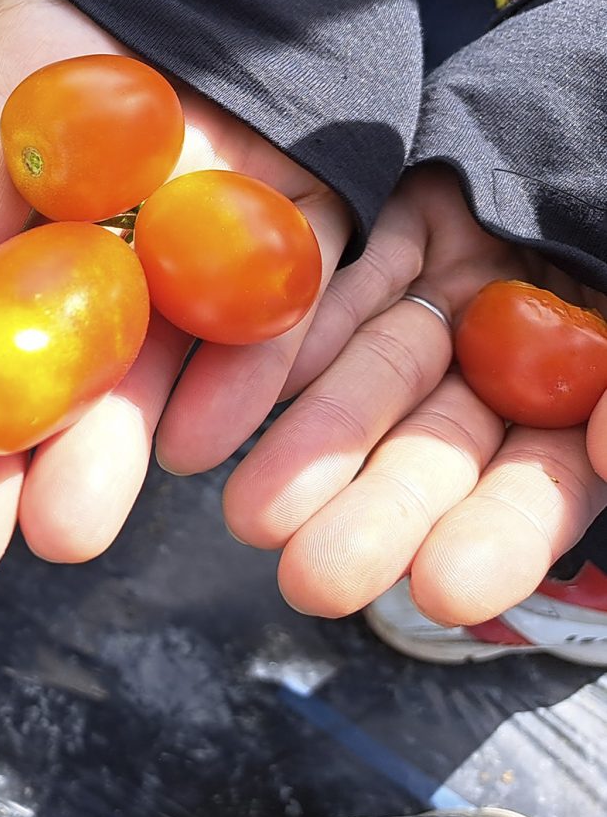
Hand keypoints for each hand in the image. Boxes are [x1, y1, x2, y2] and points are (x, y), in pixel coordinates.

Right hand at [0, 0, 351, 581]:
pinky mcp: (302, 222)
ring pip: (147, 351)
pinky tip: (202, 449)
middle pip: (38, 337)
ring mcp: (199, 223)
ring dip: (107, 446)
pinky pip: (273, 312)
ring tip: (66, 533)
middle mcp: (100, 201)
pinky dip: (241, 378)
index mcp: (24, 131)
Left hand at [224, 166, 606, 625]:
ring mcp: (458, 296)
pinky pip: (350, 282)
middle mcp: (517, 360)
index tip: (443, 589)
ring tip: (248, 514)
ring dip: (312, 442)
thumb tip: (606, 455)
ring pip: (377, 378)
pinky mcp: (407, 228)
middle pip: (438, 448)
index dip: (498, 537)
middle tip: (309, 580)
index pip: (542, 485)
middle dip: (375, 512)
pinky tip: (245, 393)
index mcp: (585, 397)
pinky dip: (301, 334)